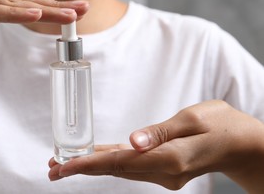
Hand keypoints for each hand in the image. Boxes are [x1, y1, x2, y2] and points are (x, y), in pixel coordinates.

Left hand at [48, 100, 263, 192]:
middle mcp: (163, 172)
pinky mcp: (164, 170)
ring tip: (64, 164)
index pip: (119, 162)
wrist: (243, 144)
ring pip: (120, 170)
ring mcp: (163, 175)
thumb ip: (160, 132)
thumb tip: (132, 141)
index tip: (63, 166)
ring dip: (93, 167)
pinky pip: (130, 166)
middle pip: (114, 170)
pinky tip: (95, 158)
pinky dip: (110, 162)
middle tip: (52, 169)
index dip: (88, 164)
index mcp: (170, 158)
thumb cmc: (223, 125)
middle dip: (82, 169)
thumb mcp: (194, 119)